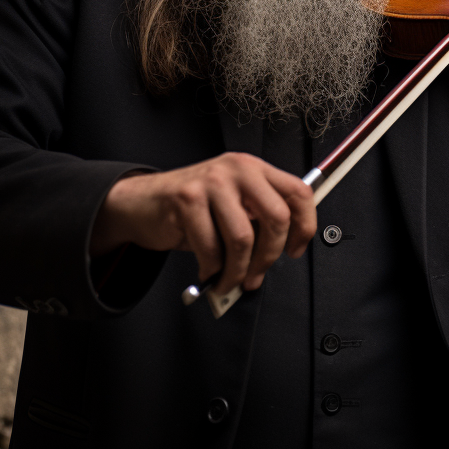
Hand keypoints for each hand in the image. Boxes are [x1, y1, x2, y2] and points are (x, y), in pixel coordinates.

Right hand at [89, 153, 316, 293]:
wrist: (143, 202)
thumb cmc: (193, 208)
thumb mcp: (233, 204)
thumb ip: (258, 219)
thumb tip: (281, 251)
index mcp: (256, 169)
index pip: (299, 193)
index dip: (305, 227)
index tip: (294, 250)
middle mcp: (238, 169)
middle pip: (276, 217)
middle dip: (269, 257)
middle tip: (256, 275)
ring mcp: (212, 181)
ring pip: (243, 239)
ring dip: (237, 271)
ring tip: (229, 280)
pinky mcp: (187, 199)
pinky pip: (211, 248)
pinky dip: (212, 269)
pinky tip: (208, 271)